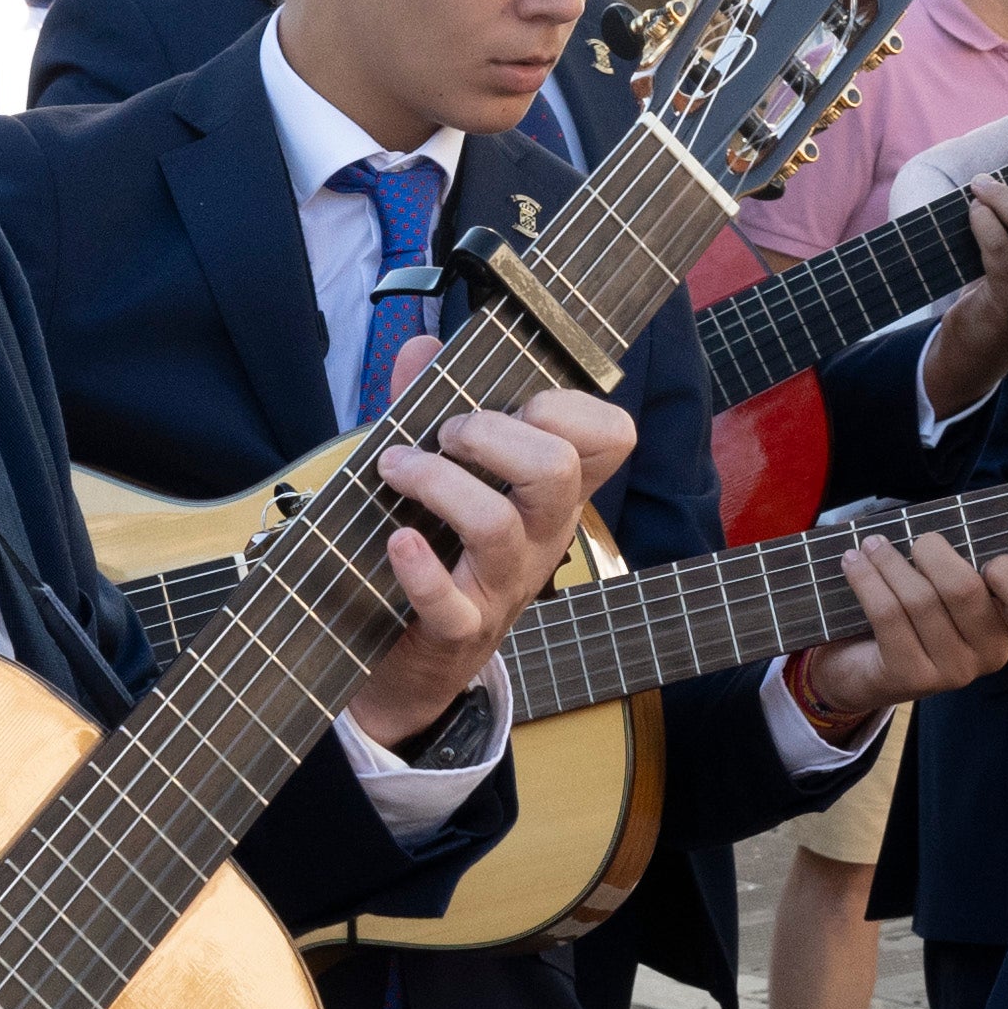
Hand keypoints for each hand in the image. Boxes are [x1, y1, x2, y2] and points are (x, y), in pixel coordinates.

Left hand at [336, 387, 623, 750]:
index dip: (570, 404)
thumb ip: (429, 405)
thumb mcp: (446, 474)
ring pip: (497, 523)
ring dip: (439, 482)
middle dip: (492, 433)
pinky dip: (419, 569)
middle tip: (446, 435)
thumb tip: (419, 346)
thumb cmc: (441, 549)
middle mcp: (541, 535)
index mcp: (552, 493)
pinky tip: (398, 541)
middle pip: (556, 469)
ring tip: (396, 469)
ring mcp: (504, 584)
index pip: (611, 438)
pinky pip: (449, 602)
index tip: (517, 400)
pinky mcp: (459, 628)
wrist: (418, 662)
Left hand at [787, 525, 1007, 737]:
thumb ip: (962, 559)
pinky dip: (866, 581)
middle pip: (964, 590)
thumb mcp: (952, 586)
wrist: (872, 669)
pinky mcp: (911, 678)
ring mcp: (953, 671)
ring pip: (919, 601)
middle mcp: (991, 654)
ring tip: (871, 545)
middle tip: (916, 541)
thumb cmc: (922, 611)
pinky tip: (853, 563)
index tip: (986, 558)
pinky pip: (887, 617)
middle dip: (933, 553)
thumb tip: (936, 523)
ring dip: (888, 562)